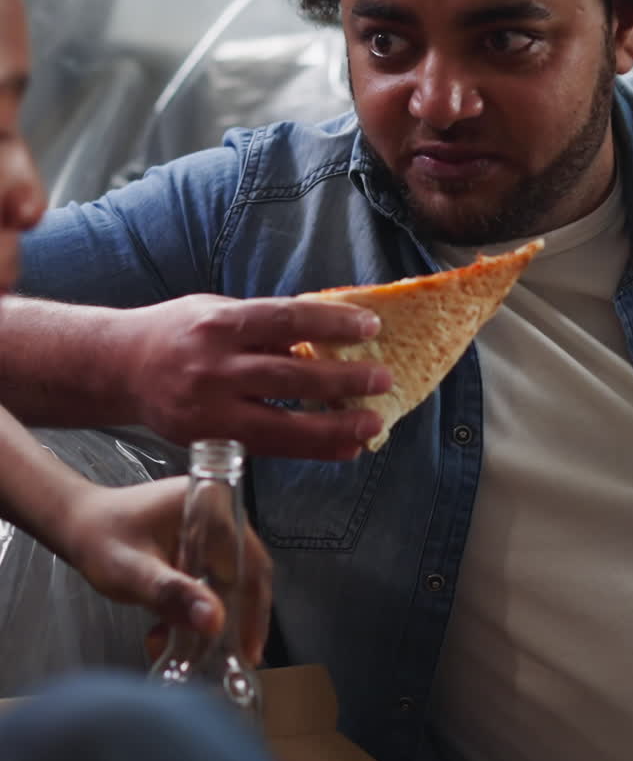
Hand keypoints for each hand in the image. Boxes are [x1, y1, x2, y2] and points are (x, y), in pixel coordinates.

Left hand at [63, 477, 271, 664]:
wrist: (76, 525)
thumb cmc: (100, 540)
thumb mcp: (133, 572)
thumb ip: (172, 594)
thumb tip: (215, 622)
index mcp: (210, 504)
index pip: (250, 562)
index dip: (255, 609)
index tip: (248, 649)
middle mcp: (217, 512)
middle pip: (245, 574)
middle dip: (232, 620)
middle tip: (225, 659)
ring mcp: (209, 529)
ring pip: (228, 582)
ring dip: (211, 618)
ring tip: (188, 651)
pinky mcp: (197, 544)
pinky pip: (211, 580)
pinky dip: (197, 609)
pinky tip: (170, 631)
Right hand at [120, 295, 391, 459]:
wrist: (121, 368)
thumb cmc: (178, 333)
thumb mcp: (217, 311)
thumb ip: (264, 324)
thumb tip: (326, 332)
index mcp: (221, 324)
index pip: (287, 319)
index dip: (332, 323)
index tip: (370, 326)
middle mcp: (215, 367)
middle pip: (291, 374)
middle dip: (343, 379)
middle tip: (382, 380)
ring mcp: (211, 409)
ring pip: (283, 423)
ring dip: (334, 426)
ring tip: (373, 424)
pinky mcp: (209, 440)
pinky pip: (270, 448)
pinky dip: (311, 449)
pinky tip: (344, 449)